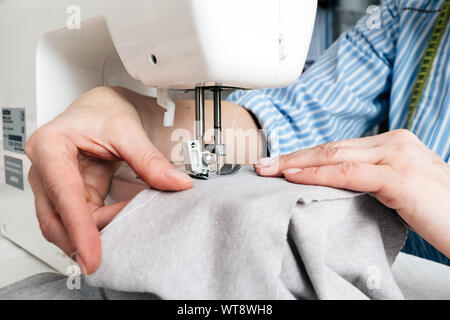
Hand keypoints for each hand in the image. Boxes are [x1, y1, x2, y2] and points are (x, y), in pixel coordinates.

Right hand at [26, 87, 192, 273]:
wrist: (100, 106)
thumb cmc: (103, 110)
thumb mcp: (128, 129)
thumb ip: (150, 159)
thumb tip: (176, 183)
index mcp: (50, 146)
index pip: (64, 195)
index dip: (79, 228)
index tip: (92, 254)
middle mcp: (44, 168)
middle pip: (56, 219)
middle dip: (84, 239)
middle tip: (116, 251)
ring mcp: (54, 184)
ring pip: (64, 225)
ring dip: (92, 235)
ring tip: (124, 233)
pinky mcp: (68, 194)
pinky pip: (80, 219)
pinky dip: (99, 225)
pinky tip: (119, 223)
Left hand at [255, 130, 449, 256]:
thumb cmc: (438, 210)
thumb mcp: (399, 187)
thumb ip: (371, 179)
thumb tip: (334, 184)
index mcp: (393, 143)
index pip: (339, 147)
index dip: (306, 155)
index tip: (279, 163)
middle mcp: (395, 142)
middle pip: (331, 148)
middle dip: (293, 156)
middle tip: (263, 164)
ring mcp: (397, 157)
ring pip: (334, 156)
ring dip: (296, 163)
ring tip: (269, 170)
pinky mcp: (399, 177)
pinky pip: (348, 174)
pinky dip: (317, 174)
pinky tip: (294, 177)